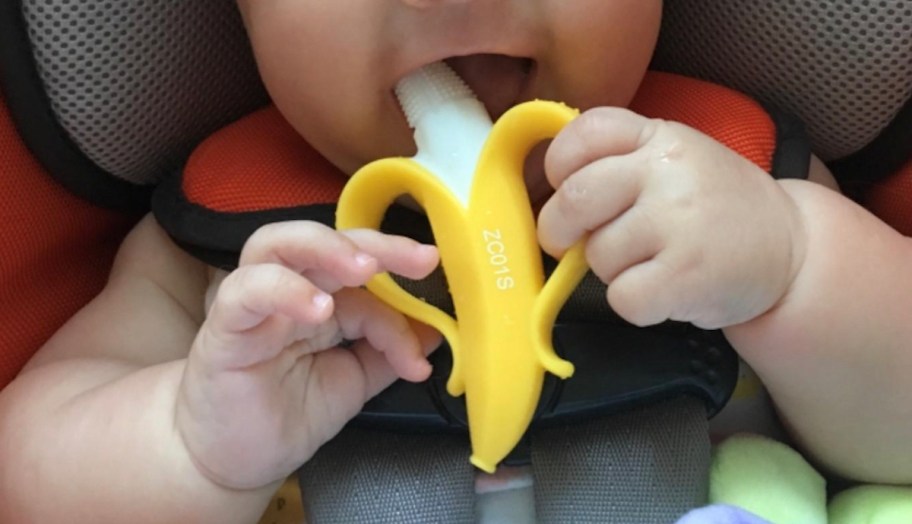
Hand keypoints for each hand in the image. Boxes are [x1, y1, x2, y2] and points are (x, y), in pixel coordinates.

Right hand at [176, 221, 440, 489]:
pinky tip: (318, 309)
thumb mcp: (353, 381)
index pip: (366, 280)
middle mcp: (285, 290)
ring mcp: (251, 305)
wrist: (227, 460)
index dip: (403, 302)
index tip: (431, 340)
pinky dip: (282, 290)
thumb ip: (388, 352)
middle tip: (421, 258)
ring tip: (366, 268)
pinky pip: (244, 293)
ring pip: (276, 245)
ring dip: (327, 248)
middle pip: (326, 241)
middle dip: (377, 243)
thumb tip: (436, 328)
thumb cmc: (286, 414)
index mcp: (320, 297)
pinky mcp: (221, 330)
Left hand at [538, 107, 806, 328]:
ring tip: (654, 263)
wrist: (792, 249)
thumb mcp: (675, 160)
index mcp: (660, 136)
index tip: (564, 186)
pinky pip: (622, 297)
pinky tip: (665, 290)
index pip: (583, 133)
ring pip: (597, 255)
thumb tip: (548, 195)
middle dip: (559, 229)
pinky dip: (635, 304)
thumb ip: (618, 161)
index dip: (558, 165)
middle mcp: (669, 171)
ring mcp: (679, 221)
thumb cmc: (715, 207)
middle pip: (574, 199)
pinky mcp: (686, 274)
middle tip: (572, 243)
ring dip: (613, 270)